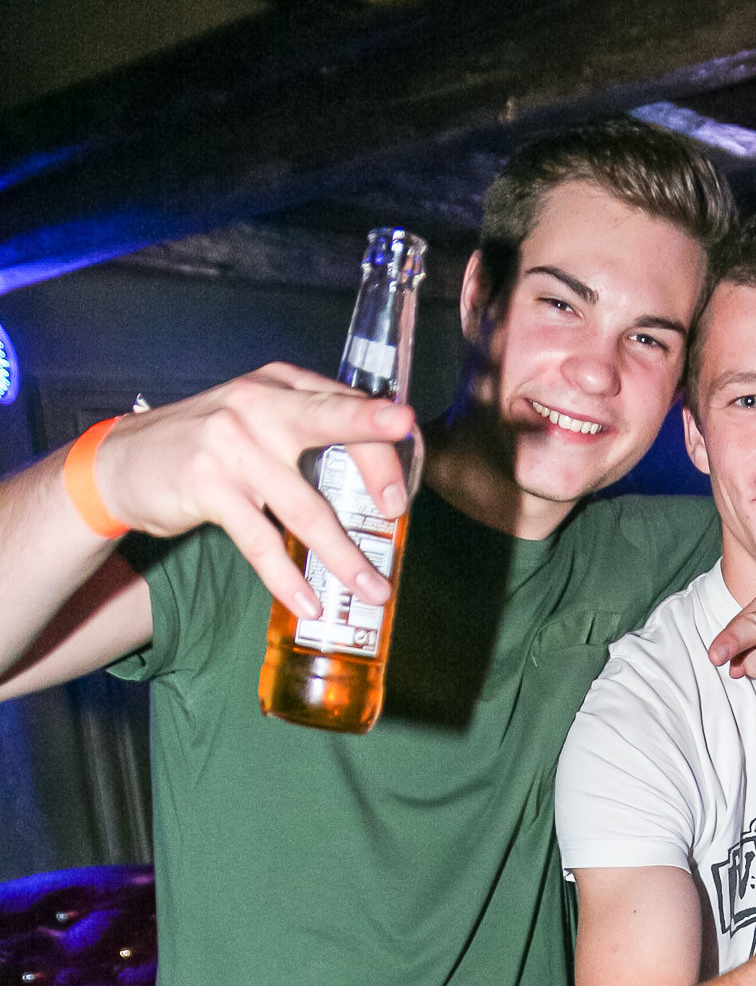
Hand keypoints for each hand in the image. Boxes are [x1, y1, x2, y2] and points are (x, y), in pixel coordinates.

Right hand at [92, 364, 418, 617]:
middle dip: (374, 465)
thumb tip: (377, 474)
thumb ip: (304, 429)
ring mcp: (230, 443)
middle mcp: (257, 403)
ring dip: (342, 556)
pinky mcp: (206, 485)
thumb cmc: (206, 447)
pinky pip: (260, 541)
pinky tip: (309, 602)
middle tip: (399, 510)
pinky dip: (287, 578)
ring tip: (371, 589)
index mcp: (277, 384)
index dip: (379, 441)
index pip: (340, 403)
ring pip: (303, 505)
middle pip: (329, 427)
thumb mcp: (255, 420)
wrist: (123, 462)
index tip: (401, 485)